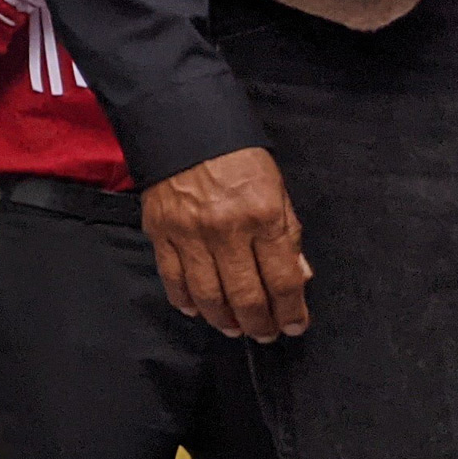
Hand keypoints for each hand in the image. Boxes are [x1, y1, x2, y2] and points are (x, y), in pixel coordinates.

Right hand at [140, 147, 310, 341]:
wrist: (183, 124)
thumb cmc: (236, 157)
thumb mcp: (276, 189)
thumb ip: (288, 234)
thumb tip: (297, 278)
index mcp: (263, 216)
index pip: (282, 280)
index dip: (291, 311)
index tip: (294, 326)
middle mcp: (227, 229)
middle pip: (246, 296)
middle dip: (259, 323)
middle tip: (264, 334)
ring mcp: (189, 233)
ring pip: (209, 295)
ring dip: (224, 320)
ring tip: (234, 328)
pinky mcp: (160, 232)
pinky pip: (173, 279)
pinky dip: (186, 301)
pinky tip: (198, 310)